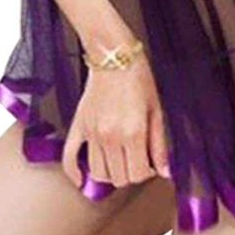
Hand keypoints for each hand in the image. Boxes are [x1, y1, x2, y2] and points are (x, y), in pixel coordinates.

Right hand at [61, 47, 170, 189]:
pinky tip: (81, 180)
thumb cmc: (137, 77)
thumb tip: (165, 171)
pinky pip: (69, 157)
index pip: (137, 175)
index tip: (150, 163)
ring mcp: (92, 132)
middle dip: (130, 172)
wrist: (113, 54)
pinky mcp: (79, 125)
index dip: (147, 173)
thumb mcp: (156, 109)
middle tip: (137, 158)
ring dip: (110, 173)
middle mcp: (110, 136)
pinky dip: (73, 173)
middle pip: (118, 178)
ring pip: (98, 173)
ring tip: (118, 161)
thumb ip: (159, 144)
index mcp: (132, 132)